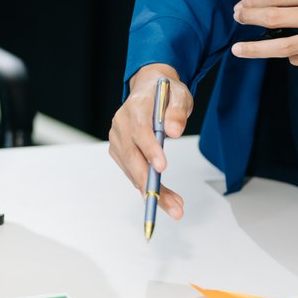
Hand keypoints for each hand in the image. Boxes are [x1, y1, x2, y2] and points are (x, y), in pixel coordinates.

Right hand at [108, 64, 193, 219]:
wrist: (149, 89)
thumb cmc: (165, 93)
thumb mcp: (179, 95)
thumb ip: (177, 111)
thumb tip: (174, 131)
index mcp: (136, 106)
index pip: (140, 130)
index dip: (150, 149)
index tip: (162, 167)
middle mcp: (121, 123)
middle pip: (132, 156)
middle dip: (150, 182)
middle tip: (171, 203)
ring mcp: (118, 138)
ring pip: (132, 170)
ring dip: (152, 191)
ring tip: (175, 207)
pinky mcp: (119, 151)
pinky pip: (132, 173)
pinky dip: (147, 188)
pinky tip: (164, 199)